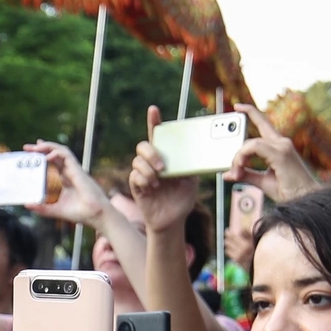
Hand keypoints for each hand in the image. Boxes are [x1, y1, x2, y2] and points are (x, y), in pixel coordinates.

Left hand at [26, 141, 105, 226]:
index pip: (53, 161)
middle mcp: (69, 171)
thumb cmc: (81, 212)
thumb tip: (27, 205)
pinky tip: (46, 157)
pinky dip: (56, 153)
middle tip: (27, 147)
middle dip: (41, 148)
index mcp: (65, 178)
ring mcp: (74, 169)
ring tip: (35, 147)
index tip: (30, 152)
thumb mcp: (56, 210)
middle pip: (54, 153)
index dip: (42, 154)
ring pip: (61, 150)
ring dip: (48, 146)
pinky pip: (66, 155)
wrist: (96, 215)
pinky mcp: (78, 170)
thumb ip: (42, 208)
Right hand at [127, 107, 193, 234]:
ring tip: (158, 182)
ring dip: (149, 171)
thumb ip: (190, 165)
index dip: (154, 121)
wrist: (173, 220)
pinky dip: (144, 180)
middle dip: (152, 153)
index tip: (153, 110)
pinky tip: (152, 189)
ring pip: (138, 161)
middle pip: (143, 145)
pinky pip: (135, 176)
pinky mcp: (136, 186)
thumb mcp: (192, 180)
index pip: (158, 135)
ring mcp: (143, 173)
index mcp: (166, 157)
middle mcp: (152, 162)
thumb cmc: (182, 198)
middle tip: (162, 167)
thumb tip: (195, 153)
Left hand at [229, 103, 322, 200]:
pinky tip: (239, 169)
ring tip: (236, 173)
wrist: (305, 200)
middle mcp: (282, 143)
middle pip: (252, 136)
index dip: (251, 112)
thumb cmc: (289, 192)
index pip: (263, 123)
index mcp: (279, 146)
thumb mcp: (262, 181)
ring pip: (250, 143)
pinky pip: (253, 147)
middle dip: (237, 149)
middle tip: (232, 168)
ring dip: (239, 158)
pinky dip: (242, 157)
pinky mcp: (280, 154)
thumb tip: (228, 174)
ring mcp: (282, 146)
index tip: (238, 106)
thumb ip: (246, 175)